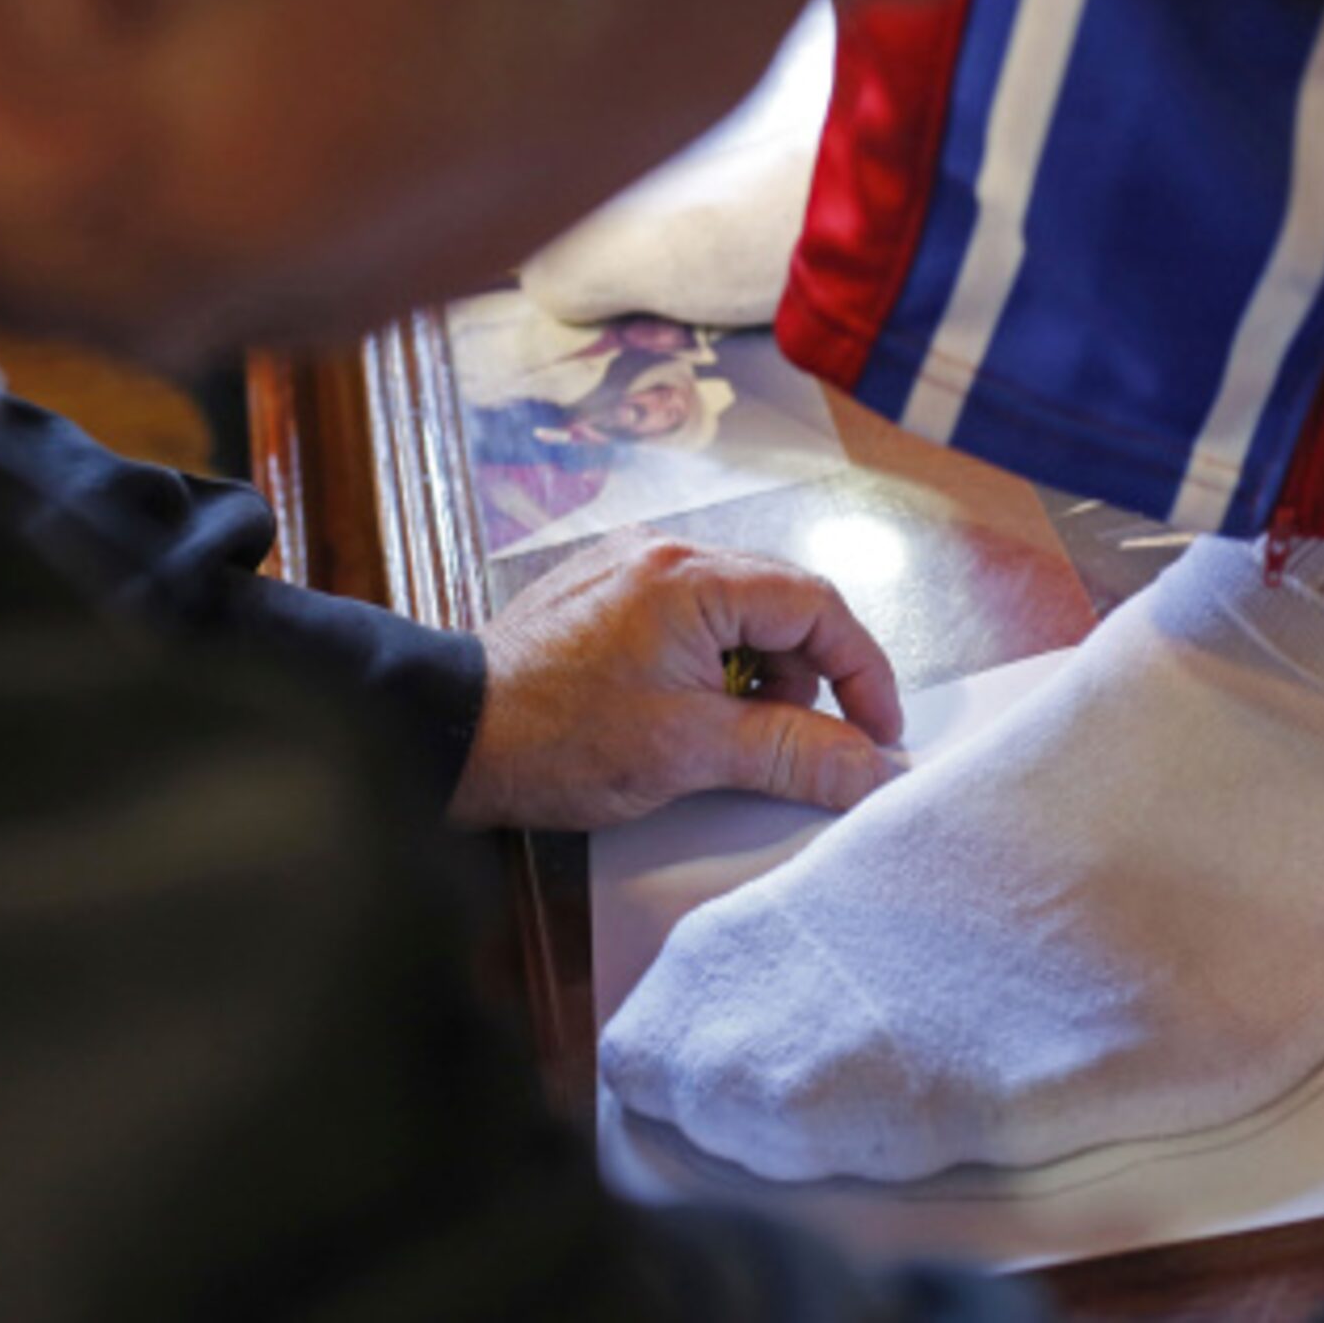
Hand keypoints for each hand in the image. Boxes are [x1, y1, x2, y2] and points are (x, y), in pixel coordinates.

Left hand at [450, 532, 904, 830]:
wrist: (446, 737)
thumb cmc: (553, 738)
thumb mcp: (689, 754)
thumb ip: (792, 753)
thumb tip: (867, 768)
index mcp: (691, 577)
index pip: (816, 604)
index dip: (862, 669)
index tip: (877, 731)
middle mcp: (664, 554)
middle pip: (781, 602)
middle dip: (809, 675)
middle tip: (806, 741)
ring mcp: (631, 570)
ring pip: (738, 612)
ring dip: (760, 673)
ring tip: (732, 736)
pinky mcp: (607, 595)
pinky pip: (692, 619)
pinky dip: (714, 666)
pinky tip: (692, 717)